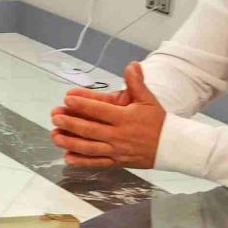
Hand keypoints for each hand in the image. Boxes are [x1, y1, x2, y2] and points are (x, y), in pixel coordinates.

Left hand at [51, 62, 165, 168]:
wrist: (171, 146)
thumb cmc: (158, 122)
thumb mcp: (148, 100)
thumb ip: (137, 83)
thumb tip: (132, 65)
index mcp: (125, 118)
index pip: (100, 110)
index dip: (83, 104)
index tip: (68, 99)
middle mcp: (119, 135)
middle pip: (90, 130)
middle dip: (70, 123)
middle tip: (55, 117)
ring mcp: (117, 151)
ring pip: (90, 148)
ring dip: (71, 142)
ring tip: (55, 136)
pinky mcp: (118, 162)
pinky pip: (97, 163)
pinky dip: (82, 161)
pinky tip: (68, 157)